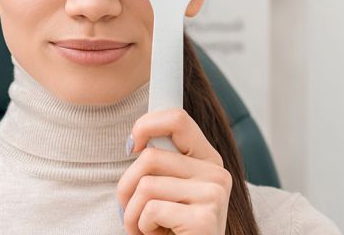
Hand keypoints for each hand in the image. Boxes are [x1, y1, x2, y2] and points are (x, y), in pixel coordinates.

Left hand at [116, 107, 231, 233]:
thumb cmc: (170, 228)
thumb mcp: (166, 189)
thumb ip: (160, 163)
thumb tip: (135, 141)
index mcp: (207, 160)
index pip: (177, 119)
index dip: (146, 124)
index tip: (130, 145)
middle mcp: (216, 173)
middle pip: (149, 157)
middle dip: (126, 186)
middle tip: (130, 209)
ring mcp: (214, 195)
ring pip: (145, 184)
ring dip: (132, 212)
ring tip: (145, 227)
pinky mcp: (205, 219)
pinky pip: (151, 209)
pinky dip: (142, 227)